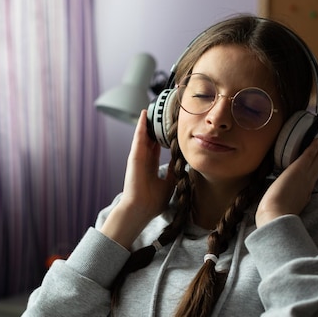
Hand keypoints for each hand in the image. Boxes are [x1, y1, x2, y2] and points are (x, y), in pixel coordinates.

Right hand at [100, 110, 175, 247]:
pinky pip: (138, 138)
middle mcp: (143, 159)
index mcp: (150, 165)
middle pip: (150, 137)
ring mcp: (138, 157)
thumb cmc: (153, 201)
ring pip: (144, 134)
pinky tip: (145, 114)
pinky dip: (141, 126)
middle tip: (163, 110)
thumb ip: (175, 170)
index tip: (169, 125)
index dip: (163, 135)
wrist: (141, 209)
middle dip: (156, 125)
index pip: (157, 146)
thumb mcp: (170, 182)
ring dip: (148, 121)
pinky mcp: (134, 156)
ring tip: (154, 107)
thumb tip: (183, 159)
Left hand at [255, 135, 317, 227]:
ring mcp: (304, 176)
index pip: (314, 175)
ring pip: (317, 159)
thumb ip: (290, 204)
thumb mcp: (286, 209)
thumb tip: (287, 205)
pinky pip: (308, 155)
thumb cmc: (276, 215)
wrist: (276, 215)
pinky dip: (314, 147)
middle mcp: (308, 183)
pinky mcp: (298, 170)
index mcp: (305, 193)